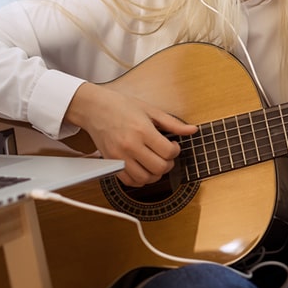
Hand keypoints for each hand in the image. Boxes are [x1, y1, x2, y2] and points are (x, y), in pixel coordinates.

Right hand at [65, 82, 197, 186]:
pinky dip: (140, 180)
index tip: (173, 145)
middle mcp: (130, 145)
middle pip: (159, 167)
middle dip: (168, 164)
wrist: (95, 108)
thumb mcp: (151, 110)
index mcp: (142, 130)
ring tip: (156, 162)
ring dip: (155, 174)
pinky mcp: (110, 163)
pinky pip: (129, 182)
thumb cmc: (122, 106)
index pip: (168, 152)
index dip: (176, 151)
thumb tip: (193, 130)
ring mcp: (119, 156)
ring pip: (145, 178)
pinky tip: (143, 168)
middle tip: (166, 155)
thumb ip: (173, 124)